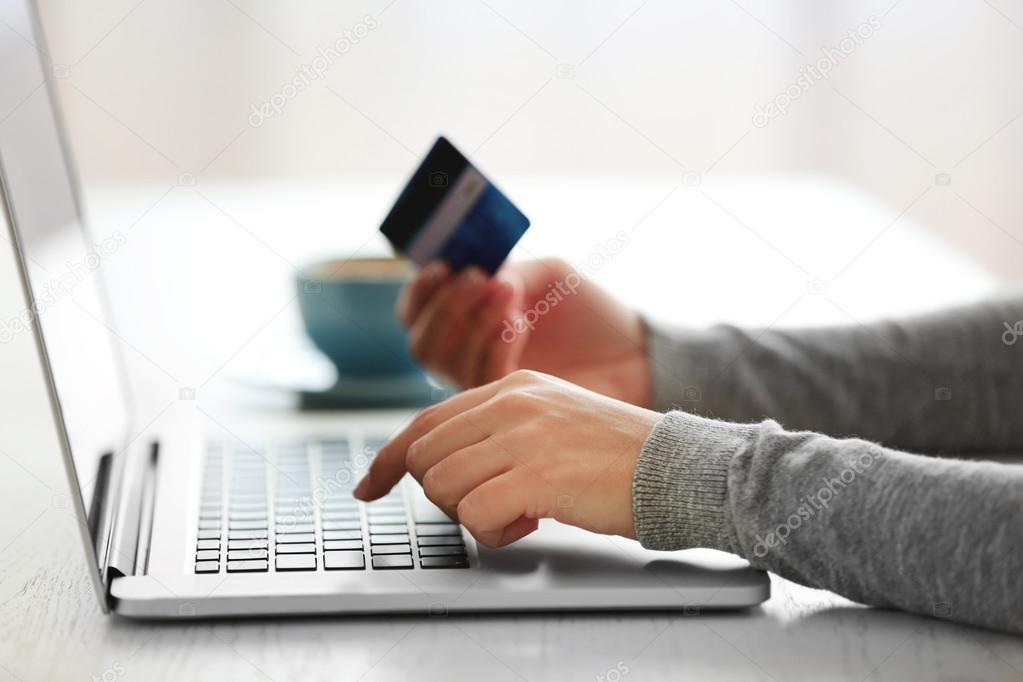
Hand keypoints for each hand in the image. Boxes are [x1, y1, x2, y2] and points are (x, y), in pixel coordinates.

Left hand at [353, 370, 660, 546]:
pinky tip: (530, 523)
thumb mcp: (552, 420)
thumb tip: (446, 464)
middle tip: (488, 504)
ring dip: (470, 514)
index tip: (370, 485)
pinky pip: (475, 515)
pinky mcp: (537, 474)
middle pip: (425, 456)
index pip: (426, 420)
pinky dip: (494, 533)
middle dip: (443, 493)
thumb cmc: (619, 455)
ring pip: (442, 486)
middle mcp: (511, 404)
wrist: (678, 466)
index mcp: (512, 388)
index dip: (390, 458)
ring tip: (516, 512)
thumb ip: (500, 429)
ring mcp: (523, 436)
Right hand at [396, 258, 650, 406]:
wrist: (635, 355)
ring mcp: (485, 385)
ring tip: (509, 291)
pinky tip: (520, 321)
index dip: (421, 291)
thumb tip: (479, 278)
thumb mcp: (549, 275)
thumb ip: (510, 272)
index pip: (417, 311)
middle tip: (479, 278)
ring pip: (446, 362)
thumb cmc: (591, 312)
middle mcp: (467, 356)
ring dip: (472, 320)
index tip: (442, 266)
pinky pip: (480, 380)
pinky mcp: (507, 409)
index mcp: (467, 319)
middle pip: (423, 342)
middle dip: (446, 306)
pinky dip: (494, 345)